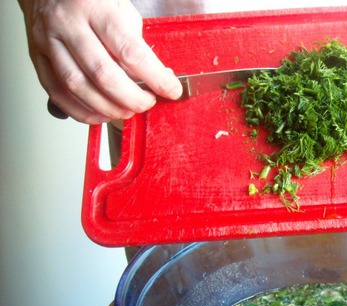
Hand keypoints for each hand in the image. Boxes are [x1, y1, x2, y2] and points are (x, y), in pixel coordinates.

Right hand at [18, 0, 182, 123]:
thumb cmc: (91, 1)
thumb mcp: (122, 11)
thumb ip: (136, 45)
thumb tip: (156, 79)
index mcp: (97, 8)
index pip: (131, 52)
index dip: (155, 78)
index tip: (171, 90)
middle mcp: (69, 24)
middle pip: (102, 74)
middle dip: (131, 99)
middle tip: (146, 104)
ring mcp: (49, 40)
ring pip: (77, 86)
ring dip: (107, 108)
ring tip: (125, 111)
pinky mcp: (36, 56)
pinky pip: (56, 93)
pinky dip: (80, 111)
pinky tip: (99, 114)